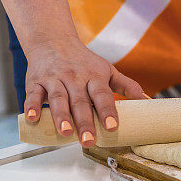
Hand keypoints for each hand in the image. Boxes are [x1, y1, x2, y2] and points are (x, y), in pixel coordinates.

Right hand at [22, 36, 146, 147]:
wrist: (53, 40)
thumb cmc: (84, 61)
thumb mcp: (108, 70)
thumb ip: (127, 86)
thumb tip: (149, 101)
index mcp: (94, 77)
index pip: (102, 95)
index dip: (107, 111)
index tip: (112, 126)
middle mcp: (75, 78)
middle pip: (80, 101)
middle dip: (84, 121)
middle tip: (88, 140)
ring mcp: (55, 79)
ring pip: (58, 98)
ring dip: (60, 116)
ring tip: (65, 132)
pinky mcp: (36, 81)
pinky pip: (33, 94)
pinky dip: (32, 106)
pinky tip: (32, 118)